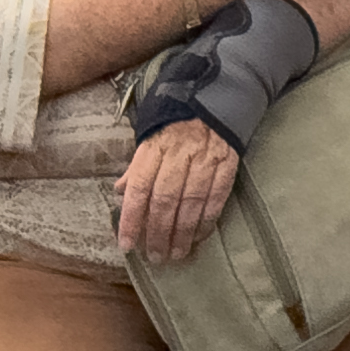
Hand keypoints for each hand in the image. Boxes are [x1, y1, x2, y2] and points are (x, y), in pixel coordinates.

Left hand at [117, 122, 240, 262]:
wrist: (217, 94)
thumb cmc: (177, 119)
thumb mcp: (151, 135)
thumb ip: (138, 166)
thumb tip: (121, 192)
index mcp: (156, 145)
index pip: (139, 188)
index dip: (131, 219)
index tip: (126, 244)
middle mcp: (180, 152)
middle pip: (165, 199)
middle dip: (158, 233)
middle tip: (154, 256)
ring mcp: (206, 158)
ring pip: (191, 203)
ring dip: (182, 233)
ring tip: (175, 254)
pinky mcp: (228, 162)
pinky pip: (216, 198)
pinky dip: (206, 221)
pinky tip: (198, 237)